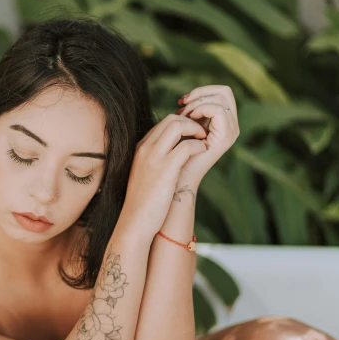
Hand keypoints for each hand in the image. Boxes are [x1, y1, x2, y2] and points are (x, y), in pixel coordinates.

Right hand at [119, 113, 207, 239]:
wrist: (134, 221)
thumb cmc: (143, 202)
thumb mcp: (146, 175)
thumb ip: (156, 160)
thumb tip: (174, 154)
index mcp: (141, 148)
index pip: (164, 123)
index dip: (183, 124)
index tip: (194, 135)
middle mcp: (145, 148)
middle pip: (172, 119)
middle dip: (191, 122)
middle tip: (202, 135)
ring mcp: (154, 157)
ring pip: (178, 125)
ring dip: (196, 129)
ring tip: (204, 141)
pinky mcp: (165, 169)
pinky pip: (187, 146)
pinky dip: (198, 145)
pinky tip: (203, 152)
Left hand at [175, 85, 239, 183]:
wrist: (176, 179)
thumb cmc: (175, 155)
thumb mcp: (183, 128)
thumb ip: (191, 114)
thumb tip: (187, 97)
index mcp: (224, 123)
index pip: (221, 92)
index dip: (200, 91)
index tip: (181, 102)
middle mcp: (231, 126)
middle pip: (224, 91)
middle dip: (199, 94)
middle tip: (182, 106)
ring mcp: (231, 132)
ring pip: (221, 97)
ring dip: (197, 103)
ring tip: (183, 116)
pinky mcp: (225, 137)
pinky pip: (217, 110)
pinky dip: (200, 109)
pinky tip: (188, 120)